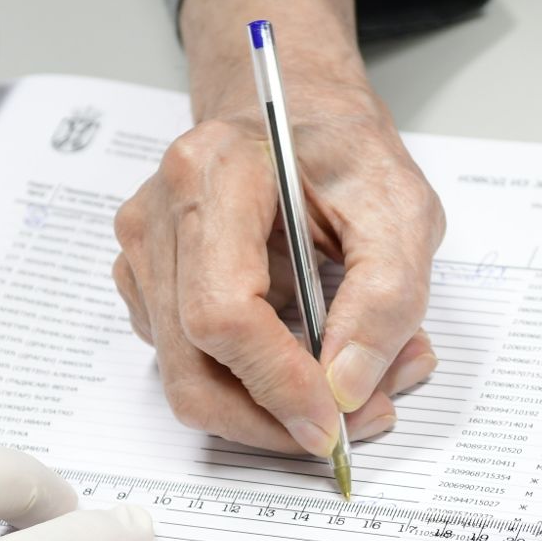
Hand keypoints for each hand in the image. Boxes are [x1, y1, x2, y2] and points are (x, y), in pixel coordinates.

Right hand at [112, 0, 442, 456]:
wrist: (293, 115)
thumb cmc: (342, 153)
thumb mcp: (400, 207)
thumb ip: (388, 296)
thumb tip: (349, 388)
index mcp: (211, 178)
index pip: (222, 314)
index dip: (278, 383)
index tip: (338, 421)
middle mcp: (156, 219)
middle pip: (191, 368)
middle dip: (275, 419)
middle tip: (353, 425)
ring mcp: (141, 257)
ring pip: (189, 380)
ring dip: (271, 410)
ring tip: (350, 385)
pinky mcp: (148, 287)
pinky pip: (191, 366)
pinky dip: (253, 387)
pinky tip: (308, 357)